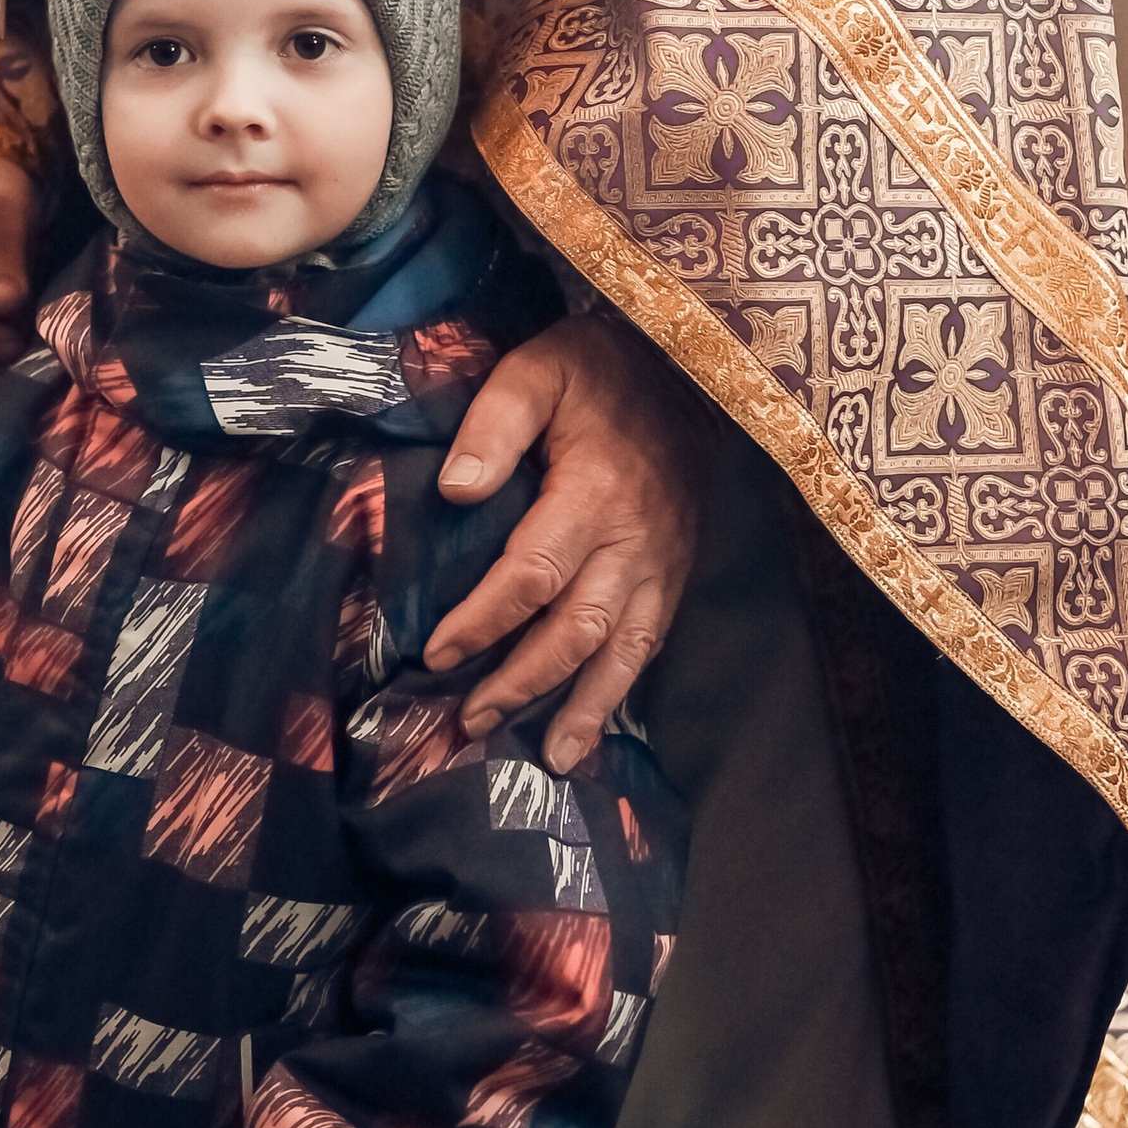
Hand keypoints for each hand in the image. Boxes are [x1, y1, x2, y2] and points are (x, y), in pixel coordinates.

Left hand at [427, 316, 698, 773]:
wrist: (690, 369)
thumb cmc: (599, 371)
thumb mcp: (539, 371)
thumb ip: (494, 425)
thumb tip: (454, 491)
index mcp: (595, 493)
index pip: (532, 574)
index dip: (483, 621)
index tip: (436, 653)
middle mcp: (634, 542)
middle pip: (575, 630)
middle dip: (522, 682)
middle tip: (469, 721)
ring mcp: (663, 564)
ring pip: (622, 652)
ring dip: (583, 708)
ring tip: (550, 758)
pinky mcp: (676, 574)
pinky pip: (651, 644)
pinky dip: (623, 690)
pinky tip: (597, 726)